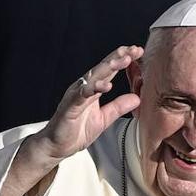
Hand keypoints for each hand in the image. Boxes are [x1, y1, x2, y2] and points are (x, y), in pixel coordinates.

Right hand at [27, 46, 143, 163]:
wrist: (56, 145)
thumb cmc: (77, 130)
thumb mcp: (105, 118)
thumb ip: (119, 107)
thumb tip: (137, 97)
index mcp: (92, 89)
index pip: (110, 71)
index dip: (123, 60)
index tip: (138, 51)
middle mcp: (84, 88)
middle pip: (103, 68)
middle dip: (119, 57)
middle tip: (134, 49)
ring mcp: (76, 95)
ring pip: (93, 77)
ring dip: (108, 67)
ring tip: (123, 60)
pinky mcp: (69, 106)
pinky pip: (82, 95)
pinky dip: (93, 88)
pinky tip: (106, 85)